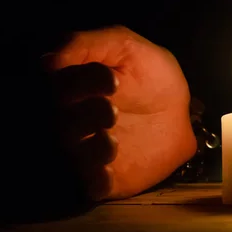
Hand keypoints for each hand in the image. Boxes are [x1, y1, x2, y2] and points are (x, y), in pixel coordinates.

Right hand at [47, 26, 195, 199]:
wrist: (182, 110)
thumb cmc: (149, 75)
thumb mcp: (126, 47)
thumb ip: (89, 45)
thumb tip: (49, 60)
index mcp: (75, 87)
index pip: (65, 86)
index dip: (85, 83)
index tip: (113, 79)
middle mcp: (76, 120)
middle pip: (66, 123)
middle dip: (87, 117)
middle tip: (111, 110)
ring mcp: (91, 151)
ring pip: (76, 155)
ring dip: (91, 149)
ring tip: (111, 140)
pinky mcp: (109, 177)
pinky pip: (93, 186)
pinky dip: (97, 181)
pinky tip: (109, 172)